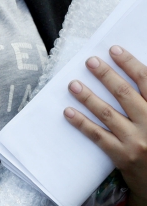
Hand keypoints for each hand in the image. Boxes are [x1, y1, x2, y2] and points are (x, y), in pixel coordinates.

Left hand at [64, 46, 146, 205]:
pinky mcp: (122, 156)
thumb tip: (136, 75)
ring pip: (108, 113)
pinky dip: (82, 123)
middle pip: (125, 93)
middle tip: (89, 62)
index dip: (130, 64)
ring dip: (89, 97)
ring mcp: (136, 140)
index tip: (114, 50)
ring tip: (73, 84)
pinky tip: (68, 112)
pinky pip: (98, 136)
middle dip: (106, 75)